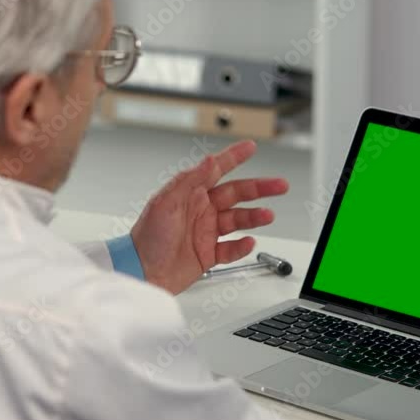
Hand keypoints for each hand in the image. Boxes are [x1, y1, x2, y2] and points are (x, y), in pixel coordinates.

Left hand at [130, 140, 289, 293]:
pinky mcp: (207, 254)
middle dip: (259, 188)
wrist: (140, 272)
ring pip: (237, 220)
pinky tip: (248, 242)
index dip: (234, 157)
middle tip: (279, 185)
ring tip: (268, 215)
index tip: (250, 147)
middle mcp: (200, 210)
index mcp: (189, 194)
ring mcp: (205, 232)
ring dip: (254, 217)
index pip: (217, 170)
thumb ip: (190, 180)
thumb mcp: (166, 202)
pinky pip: (230, 248)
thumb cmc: (147, 238)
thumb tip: (209, 160)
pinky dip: (241, 246)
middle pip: (236, 194)